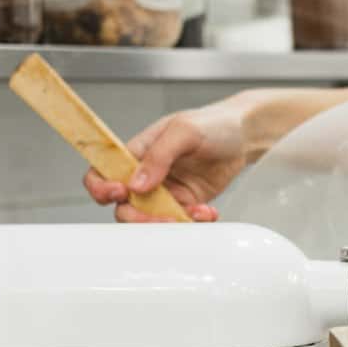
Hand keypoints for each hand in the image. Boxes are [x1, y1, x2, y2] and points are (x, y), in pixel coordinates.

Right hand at [84, 98, 250, 222]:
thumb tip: (137, 184)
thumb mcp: (185, 130)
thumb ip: (159, 155)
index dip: (102, 188)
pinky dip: (192, 223)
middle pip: (125, 207)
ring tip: (199, 212)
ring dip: (172, 223)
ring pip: (152, 220)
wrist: (245, 135)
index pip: (103, 173)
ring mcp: (165, 192)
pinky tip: (209, 212)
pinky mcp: (185, 204)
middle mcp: (146, 175)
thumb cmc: (213, 123)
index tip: (120, 193)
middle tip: (166, 216)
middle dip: (141, 218)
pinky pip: (180, 222)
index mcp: (136, 153)